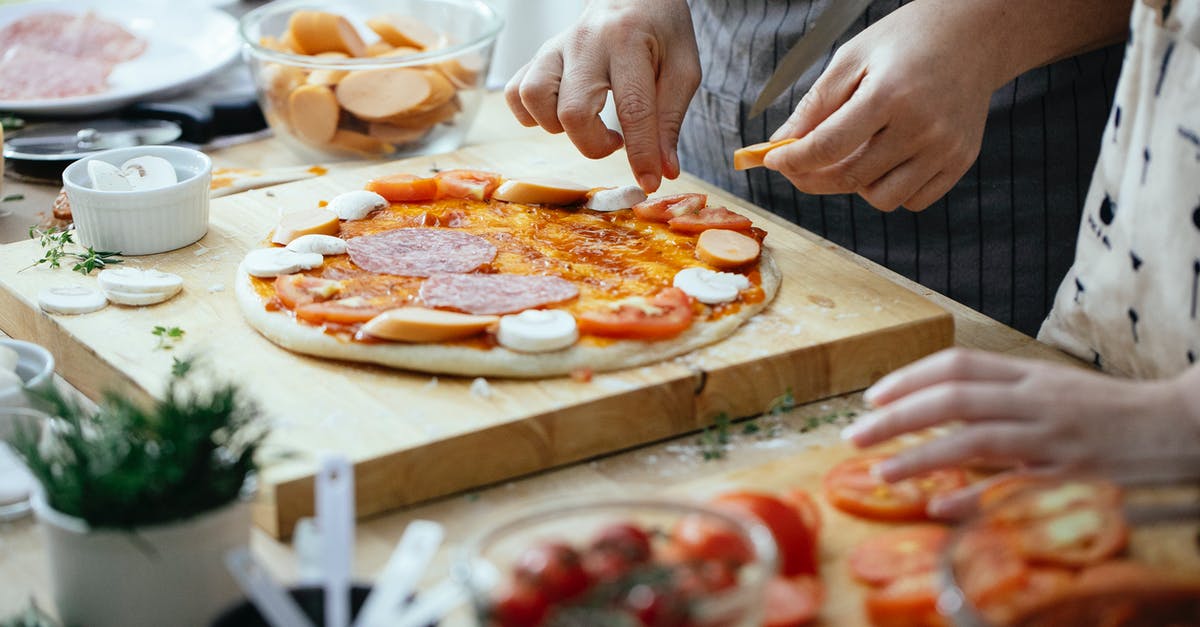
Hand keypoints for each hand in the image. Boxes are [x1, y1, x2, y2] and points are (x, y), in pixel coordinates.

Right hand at [504, 0, 699, 192]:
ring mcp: (556, 47)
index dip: (641, 153)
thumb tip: (664, 171)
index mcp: (628, 42)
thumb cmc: (661, 32)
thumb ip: (670, 120)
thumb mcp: (683, 70)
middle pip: (573, 111)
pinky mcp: (539, 55)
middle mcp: (586, 42)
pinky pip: (515, 91)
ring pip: (534, 99)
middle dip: (594, 144)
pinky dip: (531, 114)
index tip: (649, 182)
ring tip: (585, 124)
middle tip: (615, 141)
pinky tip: (558, 115)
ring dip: (558, 127)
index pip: (633, 108)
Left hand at [763, 0, 1002, 211]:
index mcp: (889, 95)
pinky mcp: (960, 161)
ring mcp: (945, 149)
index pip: (827, 147)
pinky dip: (891, 189)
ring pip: (882, 199)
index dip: (792, 160)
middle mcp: (921, 127)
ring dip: (855, 186)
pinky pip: (914, 200)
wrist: (974, 35)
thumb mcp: (852, 59)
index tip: (773, 161)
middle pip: (850, 178)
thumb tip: (781, 144)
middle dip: (811, 179)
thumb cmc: (907, 41)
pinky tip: (885, 160)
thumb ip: (815, 104)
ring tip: (853, 155)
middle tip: (798, 167)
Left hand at [841, 348, 1199, 517]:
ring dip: (921, 457)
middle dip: (898, 417)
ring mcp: (1054, 437)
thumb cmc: (1106, 409)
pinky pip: (1014, 487)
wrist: (1179, 423)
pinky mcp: (1071, 475)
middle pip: (955, 399)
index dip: (908, 378)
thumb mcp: (1050, 388)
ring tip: (882, 473)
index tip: (872, 397)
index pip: (958, 364)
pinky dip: (975, 498)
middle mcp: (1036, 400)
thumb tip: (939, 410)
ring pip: (976, 440)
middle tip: (857, 435)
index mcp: (1029, 374)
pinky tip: (940, 508)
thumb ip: (1000, 394)